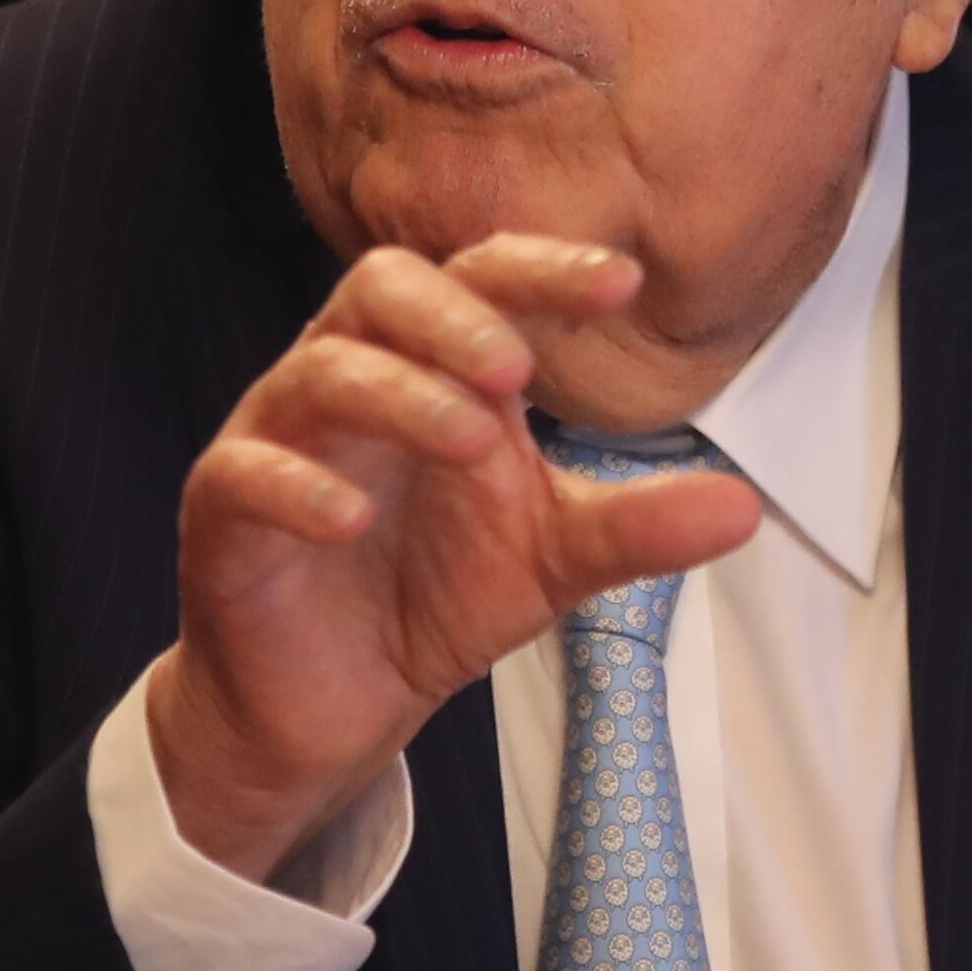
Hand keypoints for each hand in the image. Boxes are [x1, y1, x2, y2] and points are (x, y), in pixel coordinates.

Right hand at [144, 236, 761, 882]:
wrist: (331, 701)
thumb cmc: (430, 593)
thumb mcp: (551, 559)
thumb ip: (636, 526)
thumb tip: (747, 509)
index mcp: (433, 366)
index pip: (483, 279)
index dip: (545, 269)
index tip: (622, 283)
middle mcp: (352, 377)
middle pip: (381, 286)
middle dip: (455, 316)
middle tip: (520, 370)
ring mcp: (280, 437)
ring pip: (318, 371)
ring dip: (398, 394)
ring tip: (468, 441)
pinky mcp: (224, 511)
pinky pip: (246, 473)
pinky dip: (299, 487)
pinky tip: (351, 518)